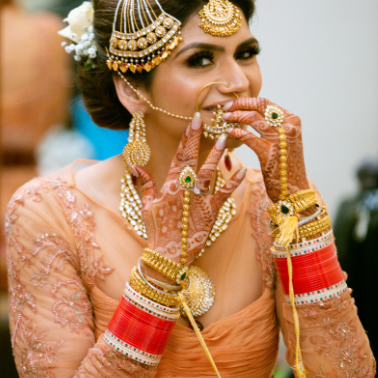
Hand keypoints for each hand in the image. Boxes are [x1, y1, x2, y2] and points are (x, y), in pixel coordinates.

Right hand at [132, 113, 245, 266]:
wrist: (168, 255)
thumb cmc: (156, 231)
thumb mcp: (146, 206)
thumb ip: (144, 183)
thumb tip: (135, 165)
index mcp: (170, 186)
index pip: (179, 156)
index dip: (187, 138)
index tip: (192, 122)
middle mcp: (185, 190)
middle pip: (194, 160)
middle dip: (200, 139)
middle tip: (208, 122)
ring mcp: (199, 200)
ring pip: (210, 173)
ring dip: (217, 156)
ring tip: (225, 139)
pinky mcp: (211, 213)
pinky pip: (224, 194)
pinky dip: (233, 182)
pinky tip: (242, 169)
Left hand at [223, 97, 307, 202]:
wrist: (294, 190)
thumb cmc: (285, 165)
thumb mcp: (284, 140)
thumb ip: (273, 126)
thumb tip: (251, 112)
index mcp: (292, 120)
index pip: (266, 102)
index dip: (246, 101)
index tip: (232, 104)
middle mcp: (288, 127)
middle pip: (259, 106)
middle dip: (239, 104)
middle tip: (225, 109)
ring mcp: (280, 140)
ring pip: (253, 118)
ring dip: (235, 116)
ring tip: (224, 119)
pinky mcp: (270, 154)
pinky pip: (248, 137)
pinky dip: (236, 132)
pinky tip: (228, 133)